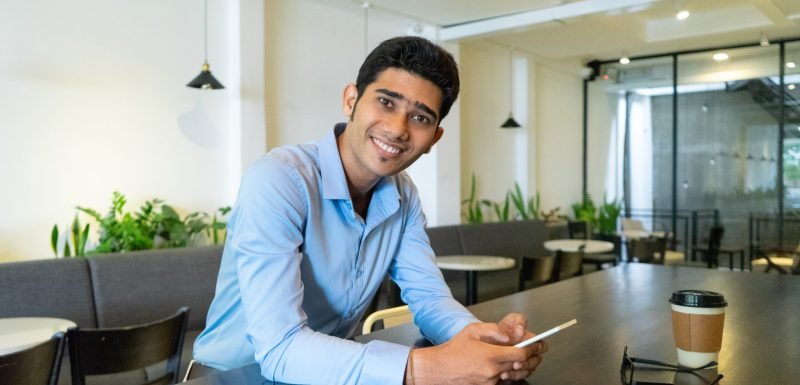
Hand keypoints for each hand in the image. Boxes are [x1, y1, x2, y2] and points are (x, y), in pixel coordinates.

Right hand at [408, 322, 529, 384]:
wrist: (438, 369)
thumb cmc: (453, 350)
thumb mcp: (472, 330)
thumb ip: (494, 330)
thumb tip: (510, 336)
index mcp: (491, 355)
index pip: (521, 354)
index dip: (532, 349)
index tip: (537, 345)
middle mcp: (492, 371)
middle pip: (518, 364)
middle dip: (526, 357)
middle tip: (530, 350)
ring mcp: (490, 381)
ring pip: (510, 372)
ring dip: (512, 365)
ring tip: (508, 356)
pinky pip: (500, 379)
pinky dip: (501, 372)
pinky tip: (494, 365)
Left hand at [494, 313, 548, 380]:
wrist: (489, 340)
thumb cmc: (503, 330)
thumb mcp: (511, 320)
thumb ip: (519, 321)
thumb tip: (521, 331)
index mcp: (532, 341)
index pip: (542, 346)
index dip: (539, 348)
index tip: (532, 349)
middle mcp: (530, 353)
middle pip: (535, 361)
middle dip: (527, 362)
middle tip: (517, 362)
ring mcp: (524, 363)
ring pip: (528, 370)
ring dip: (519, 371)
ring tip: (507, 370)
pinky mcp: (516, 371)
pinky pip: (518, 376)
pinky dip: (512, 376)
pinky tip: (504, 374)